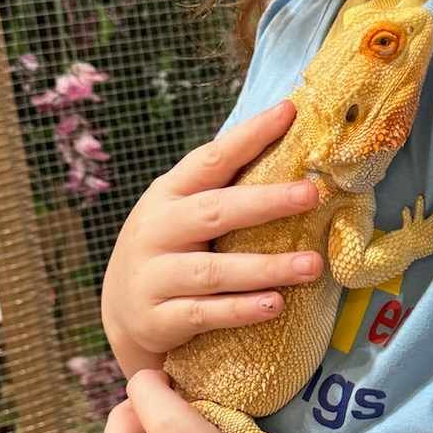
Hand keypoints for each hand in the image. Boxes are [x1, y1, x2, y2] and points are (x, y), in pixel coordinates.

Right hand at [100, 99, 325, 375]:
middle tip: (311, 194)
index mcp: (169, 194)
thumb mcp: (183, 212)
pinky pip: (204, 314)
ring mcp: (154, 276)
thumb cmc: (171, 250)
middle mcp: (157, 230)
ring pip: (214, 271)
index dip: (249, 136)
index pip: (211, 159)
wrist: (121, 313)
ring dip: (266, 268)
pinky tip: (275, 305)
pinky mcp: (159, 319)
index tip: (289, 112)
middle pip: (215, 211)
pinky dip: (240, 310)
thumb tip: (292, 148)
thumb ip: (224, 188)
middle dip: (266, 201)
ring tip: (312, 265)